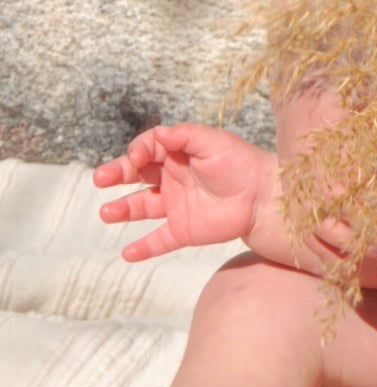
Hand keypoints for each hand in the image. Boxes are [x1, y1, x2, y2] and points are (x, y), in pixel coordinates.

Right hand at [94, 124, 275, 261]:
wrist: (264, 198)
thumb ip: (185, 135)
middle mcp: (173, 179)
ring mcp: (177, 206)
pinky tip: (126, 254)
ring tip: (106, 213)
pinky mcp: (184, 230)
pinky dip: (143, 248)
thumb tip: (158, 133)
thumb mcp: (214, 142)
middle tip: (101, 178)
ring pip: (142, 207)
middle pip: (137, 175)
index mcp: (179, 154)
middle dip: (117, 174)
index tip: (136, 157)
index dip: (138, 151)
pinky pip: (158, 240)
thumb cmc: (241, 164)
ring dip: (122, 210)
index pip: (148, 149)